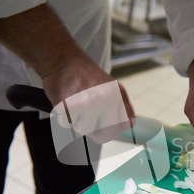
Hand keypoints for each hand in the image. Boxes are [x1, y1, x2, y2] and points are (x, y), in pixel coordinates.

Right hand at [0, 4, 133, 143]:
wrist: (63, 60)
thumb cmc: (86, 74)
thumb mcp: (112, 86)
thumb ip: (123, 106)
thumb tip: (130, 123)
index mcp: (117, 95)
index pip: (124, 125)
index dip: (115, 128)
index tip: (107, 123)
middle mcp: (104, 99)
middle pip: (106, 134)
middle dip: (97, 132)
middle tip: (89, 120)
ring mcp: (86, 103)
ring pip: (85, 130)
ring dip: (78, 123)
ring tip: (77, 107)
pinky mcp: (67, 105)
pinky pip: (67, 124)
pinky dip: (65, 118)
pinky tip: (66, 104)